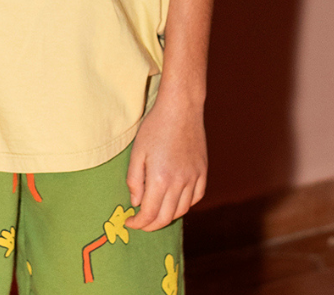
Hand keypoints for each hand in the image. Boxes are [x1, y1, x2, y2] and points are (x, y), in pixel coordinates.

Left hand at [125, 91, 206, 230]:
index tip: (130, 222)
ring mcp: (194, 178)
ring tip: (156, 212)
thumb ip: (134, 180)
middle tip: (141, 223)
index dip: (138, 223)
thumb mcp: (137, 151)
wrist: (181, 108)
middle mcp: (179, 183)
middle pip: (165, 217)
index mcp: (160, 179)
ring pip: (182, 210)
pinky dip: (185, 204)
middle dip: (151, 225)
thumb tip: (136, 203)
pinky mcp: (203, 172)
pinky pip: (196, 197)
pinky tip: (176, 200)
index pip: (149, 214)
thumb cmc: (155, 127)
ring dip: (167, 216)